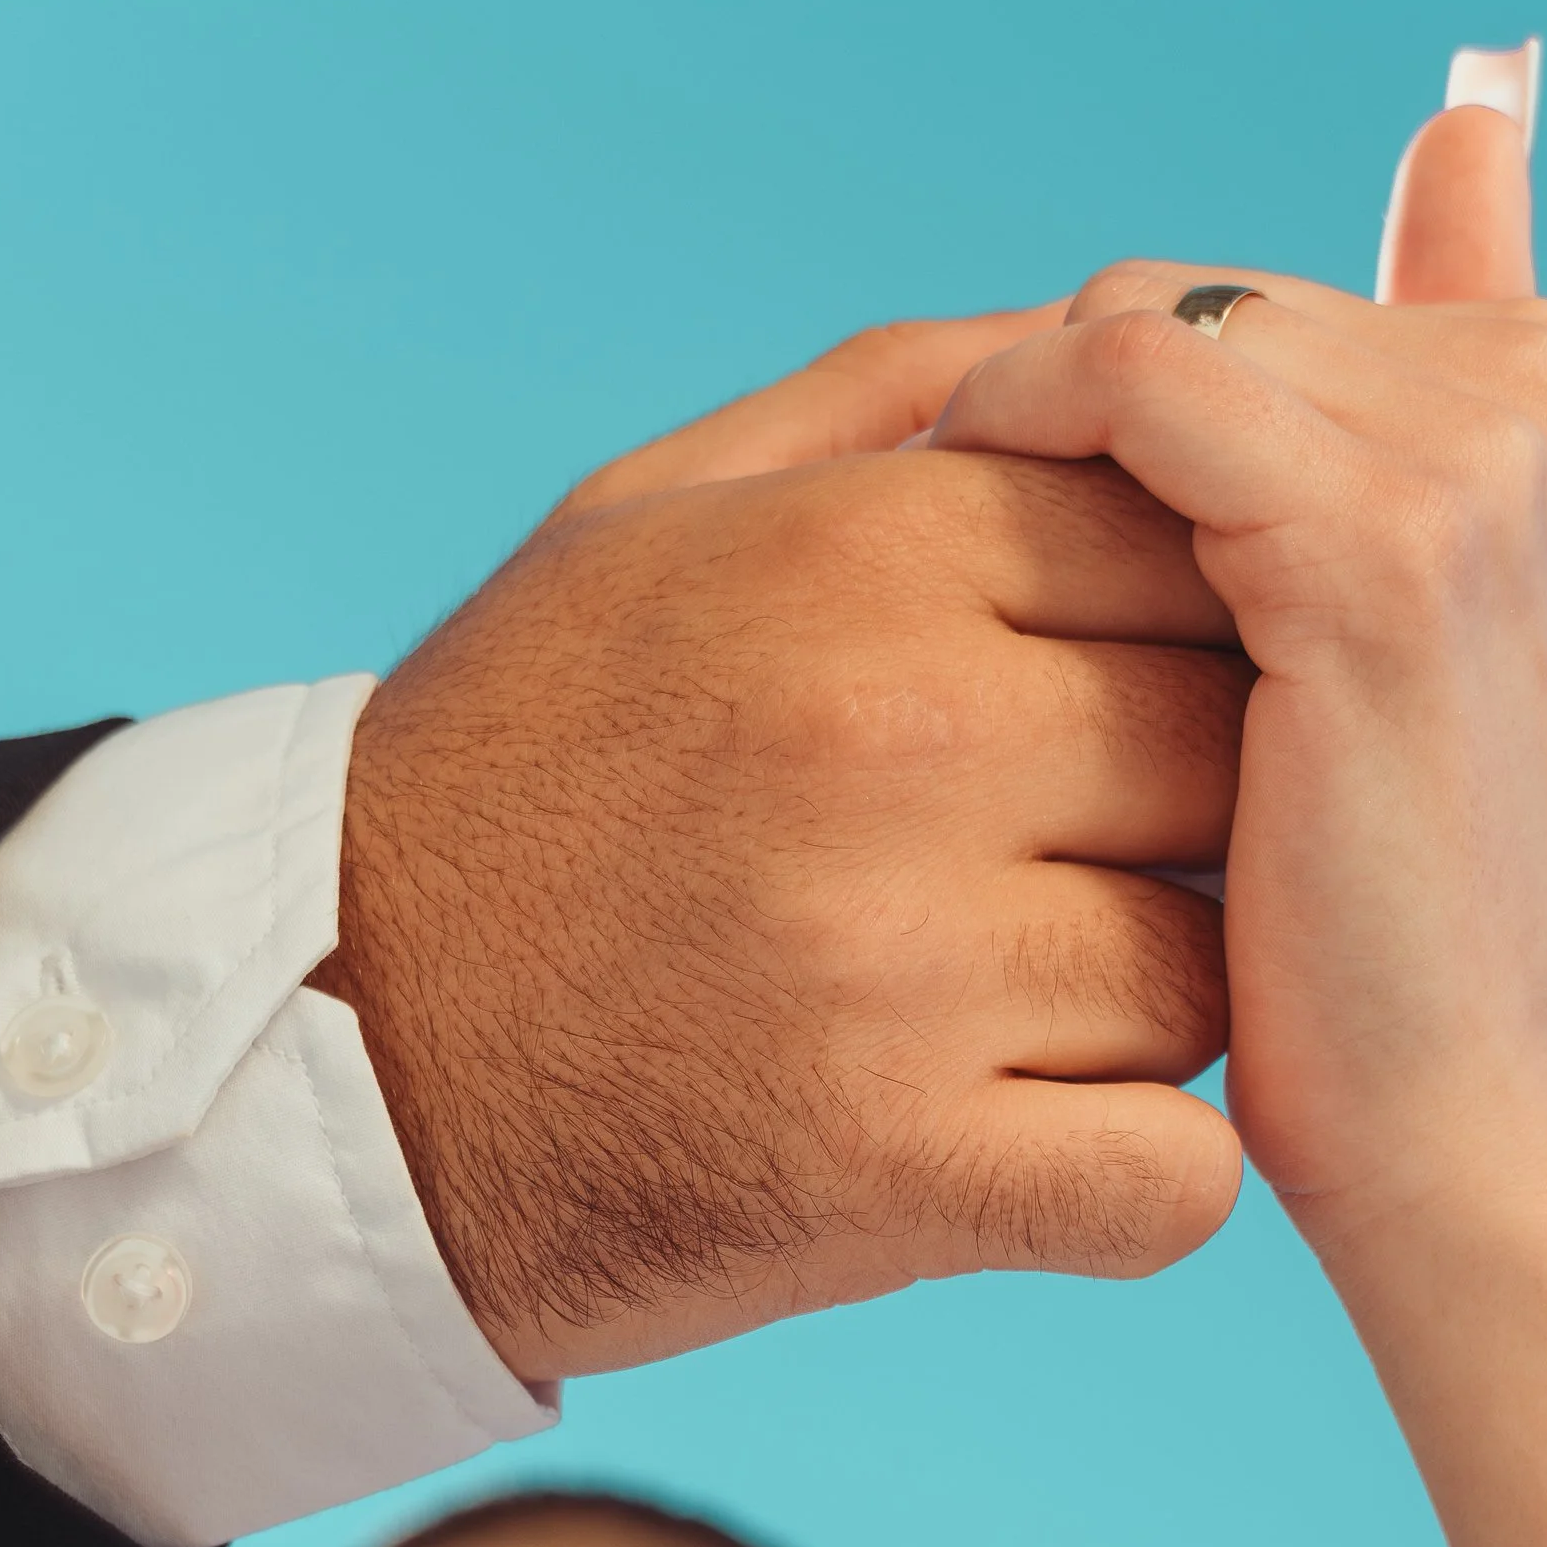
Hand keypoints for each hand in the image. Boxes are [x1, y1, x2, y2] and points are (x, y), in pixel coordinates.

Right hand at [315, 317, 1252, 1379]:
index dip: (1182, 657)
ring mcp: (896, 964)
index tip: (1107, 731)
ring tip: (1021, 1029)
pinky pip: (1168, 1180)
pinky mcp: (892, 1169)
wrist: (324, 1059)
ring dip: (1149, 1022)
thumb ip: (883, 410)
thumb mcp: (643, 521)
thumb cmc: (510, 780)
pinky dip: (1142, 1191)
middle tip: (1077, 892)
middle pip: (1222, 765)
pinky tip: (1048, 1164)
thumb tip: (1099, 355)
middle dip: (1182, 836)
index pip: (1188, 557)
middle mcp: (890, 737)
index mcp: (853, 554)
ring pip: (1207, 979)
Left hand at [930, 114, 1546, 1259]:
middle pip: (1198, 300)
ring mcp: (1469, 463)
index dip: (1106, 407)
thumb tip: (1422, 174)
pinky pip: (1135, 381)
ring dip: (1010, 430)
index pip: (1255, 304)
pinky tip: (939, 579)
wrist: (1443, 1124)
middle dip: (1046, 415)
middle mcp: (1531, 394)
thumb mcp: (1372, 671)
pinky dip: (1013, 437)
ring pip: (1154, 320)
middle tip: (917, 563)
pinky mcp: (1378, 550)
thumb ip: (1368, 444)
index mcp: (1544, 393)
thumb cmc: (1371, 937)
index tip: (997, 533)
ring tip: (917, 579)